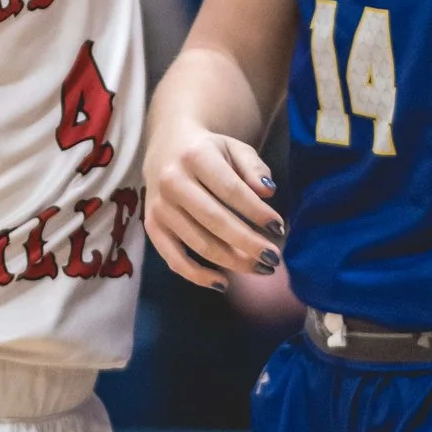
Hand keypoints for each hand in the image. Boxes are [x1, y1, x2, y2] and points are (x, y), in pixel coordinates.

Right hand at [146, 125, 284, 291]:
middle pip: (215, 220)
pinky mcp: (152, 227)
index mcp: (195, 157)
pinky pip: (174, 259)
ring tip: (261, 268)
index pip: (230, 190)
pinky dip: (198, 276)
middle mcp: (172, 182)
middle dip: (248, 243)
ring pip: (199, 243)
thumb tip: (268, 193)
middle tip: (273, 258)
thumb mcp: (235, 149)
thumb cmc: (209, 151)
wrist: (166, 149)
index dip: (256, 212)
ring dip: (233, 261)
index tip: (279, 227)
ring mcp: (159, 207)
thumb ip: (254, 168)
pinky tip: (223, 283)